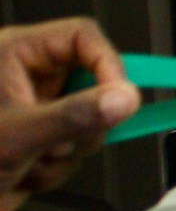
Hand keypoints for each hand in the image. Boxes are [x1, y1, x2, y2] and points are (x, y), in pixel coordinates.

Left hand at [0, 19, 137, 210]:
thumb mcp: (19, 134)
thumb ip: (74, 116)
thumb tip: (124, 98)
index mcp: (14, 52)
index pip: (81, 37)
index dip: (107, 64)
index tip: (119, 99)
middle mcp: (27, 75)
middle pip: (92, 82)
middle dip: (81, 124)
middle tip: (62, 143)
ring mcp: (35, 107)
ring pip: (86, 120)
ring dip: (65, 152)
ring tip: (30, 163)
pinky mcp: (39, 136)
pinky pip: (74, 146)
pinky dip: (55, 168)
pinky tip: (28, 173)